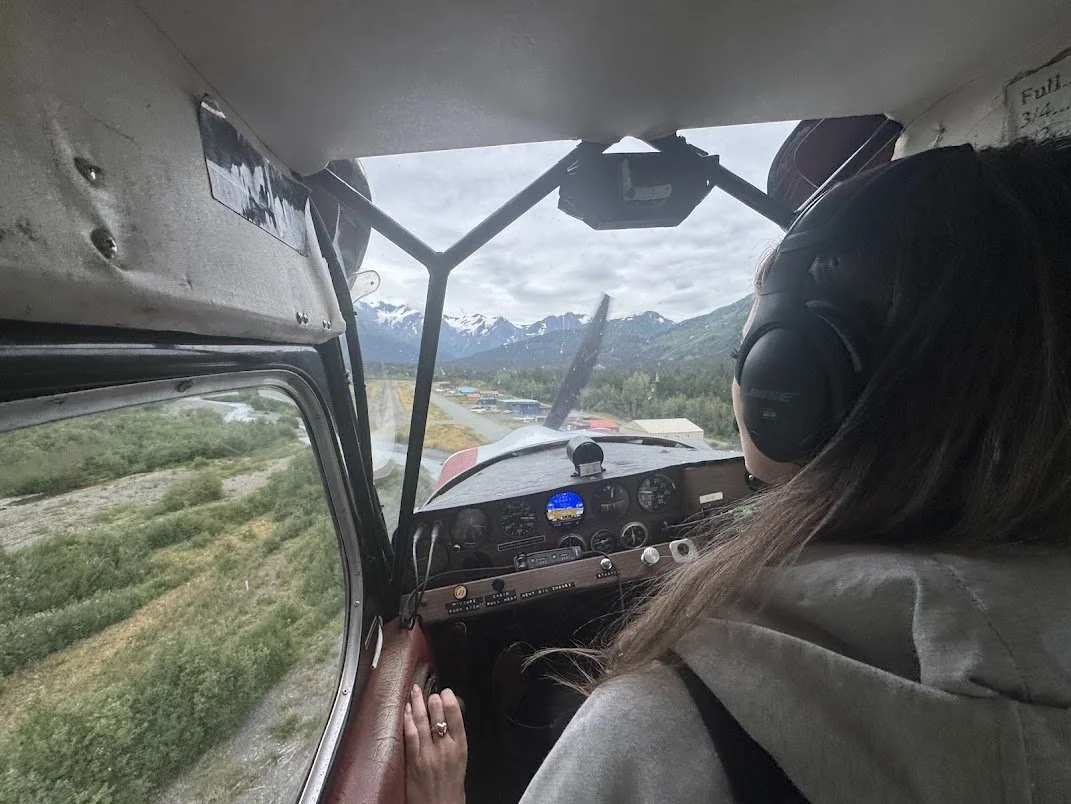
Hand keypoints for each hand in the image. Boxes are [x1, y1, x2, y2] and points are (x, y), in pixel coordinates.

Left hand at [403, 683, 466, 803]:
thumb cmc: (451, 790)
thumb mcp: (461, 762)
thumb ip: (455, 742)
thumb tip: (448, 722)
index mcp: (460, 748)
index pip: (456, 716)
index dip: (450, 699)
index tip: (446, 691)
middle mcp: (445, 748)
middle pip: (438, 714)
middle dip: (432, 698)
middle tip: (429, 690)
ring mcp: (427, 754)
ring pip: (422, 721)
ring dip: (417, 703)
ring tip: (415, 690)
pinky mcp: (413, 762)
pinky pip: (410, 735)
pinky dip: (407, 720)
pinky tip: (405, 710)